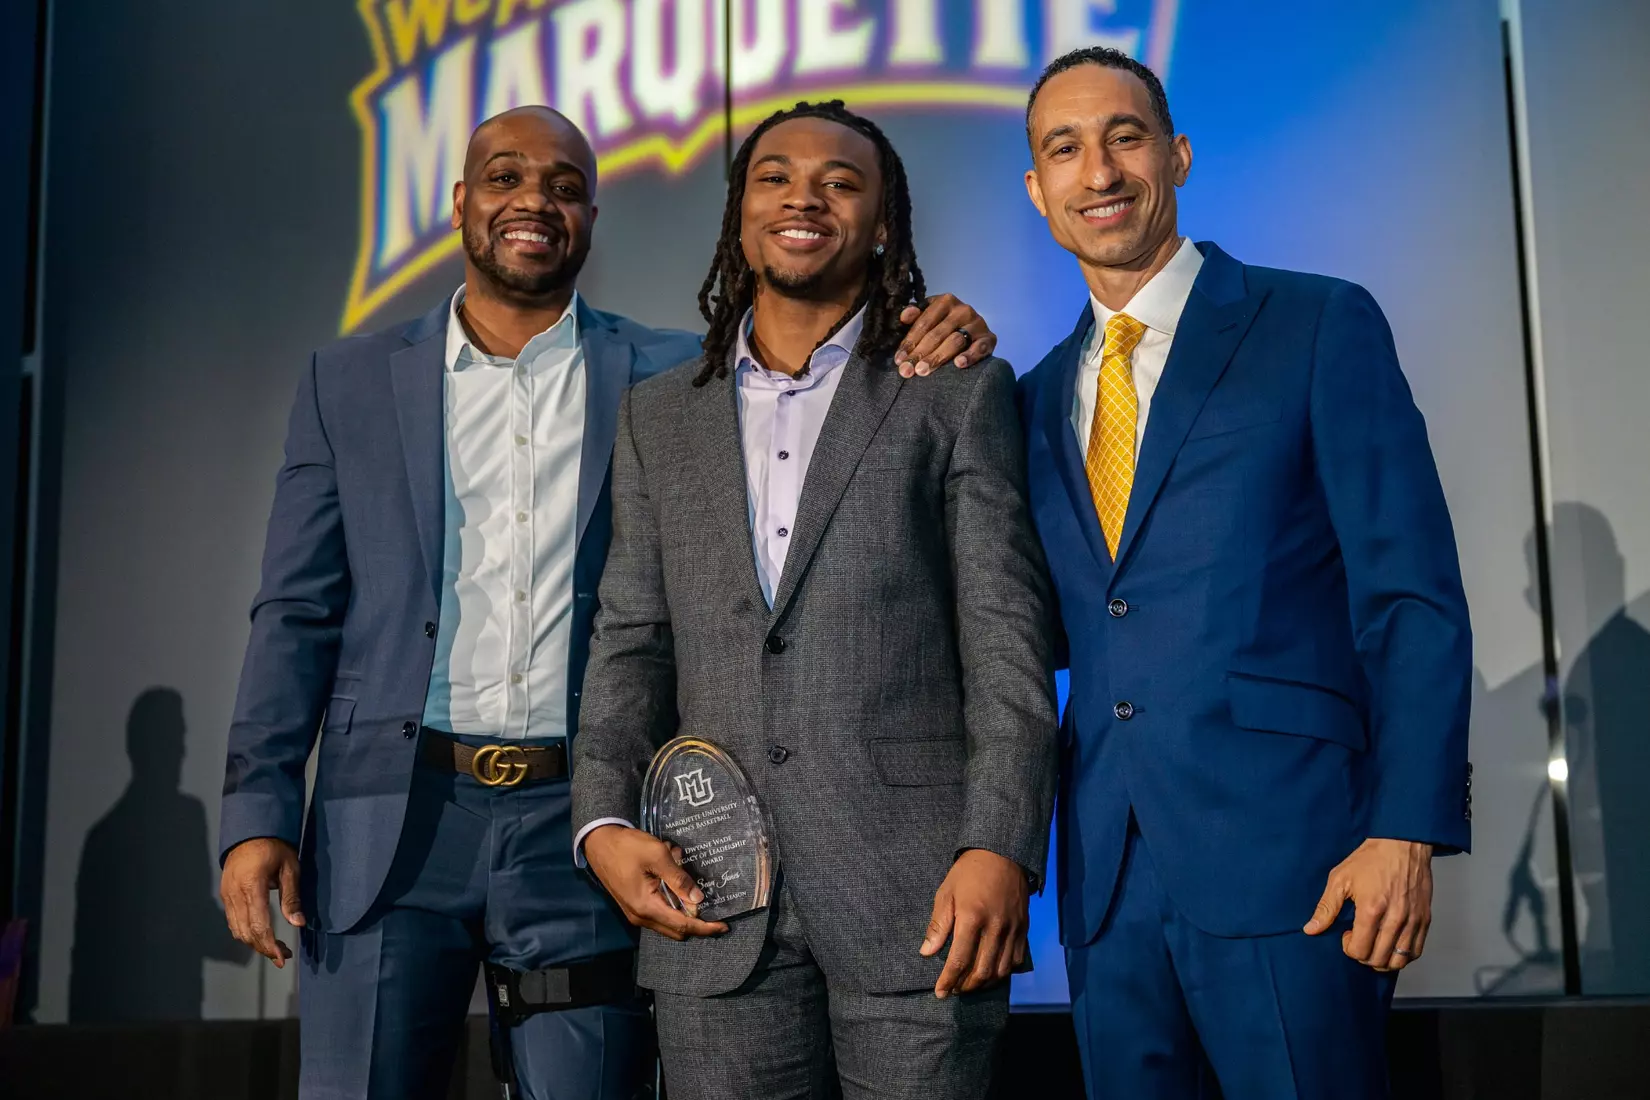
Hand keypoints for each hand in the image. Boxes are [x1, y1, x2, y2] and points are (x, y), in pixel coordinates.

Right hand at [220, 837, 302, 967]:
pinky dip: (246, 932)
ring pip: (237, 930)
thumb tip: (298, 923)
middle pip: (246, 932)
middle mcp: (235, 893)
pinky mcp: (226, 895)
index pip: (259, 924)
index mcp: (252, 885)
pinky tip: (261, 934)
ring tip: (276, 948)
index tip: (282, 957)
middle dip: (264, 948)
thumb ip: (292, 897)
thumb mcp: (290, 868)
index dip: (270, 945)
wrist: (250, 830)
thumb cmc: (274, 846)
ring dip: (255, 943)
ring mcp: (227, 895)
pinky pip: (233, 921)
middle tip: (283, 955)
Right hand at [583, 824, 729, 940]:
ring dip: (682, 906)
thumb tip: (698, 899)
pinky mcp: (634, 905)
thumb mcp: (657, 856)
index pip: (683, 926)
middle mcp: (641, 917)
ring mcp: (635, 913)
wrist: (598, 843)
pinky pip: (659, 912)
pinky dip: (671, 901)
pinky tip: (672, 877)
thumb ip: (679, 879)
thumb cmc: (627, 847)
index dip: (705, 928)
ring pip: (668, 921)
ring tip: (685, 878)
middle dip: (696, 920)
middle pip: (677, 930)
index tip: (724, 926)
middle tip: (711, 904)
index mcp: (646, 907)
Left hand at [896, 294, 997, 376]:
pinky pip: (979, 347)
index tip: (899, 360)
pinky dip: (969, 356)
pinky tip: (958, 364)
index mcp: (945, 301)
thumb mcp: (928, 317)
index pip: (924, 323)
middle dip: (919, 353)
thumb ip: (915, 316)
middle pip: (937, 334)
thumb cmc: (944, 325)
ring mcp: (978, 323)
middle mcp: (963, 309)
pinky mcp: (989, 338)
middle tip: (907, 370)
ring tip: (923, 371)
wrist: (973, 331)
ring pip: (955, 341)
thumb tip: (904, 316)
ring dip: (938, 357)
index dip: (909, 342)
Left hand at [919, 849, 1028, 997]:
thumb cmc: (968, 873)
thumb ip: (938, 925)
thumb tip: (926, 953)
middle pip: (981, 971)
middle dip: (965, 986)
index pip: (959, 960)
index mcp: (972, 918)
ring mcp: (1012, 929)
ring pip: (1000, 970)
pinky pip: (1015, 959)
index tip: (940, 993)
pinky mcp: (1023, 928)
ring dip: (983, 983)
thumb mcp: (946, 893)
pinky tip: (991, 973)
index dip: (948, 980)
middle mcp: (994, 927)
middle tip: (954, 990)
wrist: (1002, 853)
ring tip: (970, 985)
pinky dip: (1003, 972)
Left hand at [1304, 838, 1432, 970]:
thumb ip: (1326, 907)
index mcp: (1371, 910)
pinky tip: (1390, 944)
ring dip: (1382, 960)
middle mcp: (1395, 920)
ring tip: (1374, 944)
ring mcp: (1413, 921)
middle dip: (1363, 956)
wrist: (1403, 844)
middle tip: (1359, 939)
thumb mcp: (1340, 879)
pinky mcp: (1425, 920)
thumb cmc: (1371, 859)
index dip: (1348, 948)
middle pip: (1378, 960)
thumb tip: (1310, 929)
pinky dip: (1402, 956)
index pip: (1359, 951)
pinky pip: (1416, 952)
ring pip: (1398, 961)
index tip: (1347, 934)